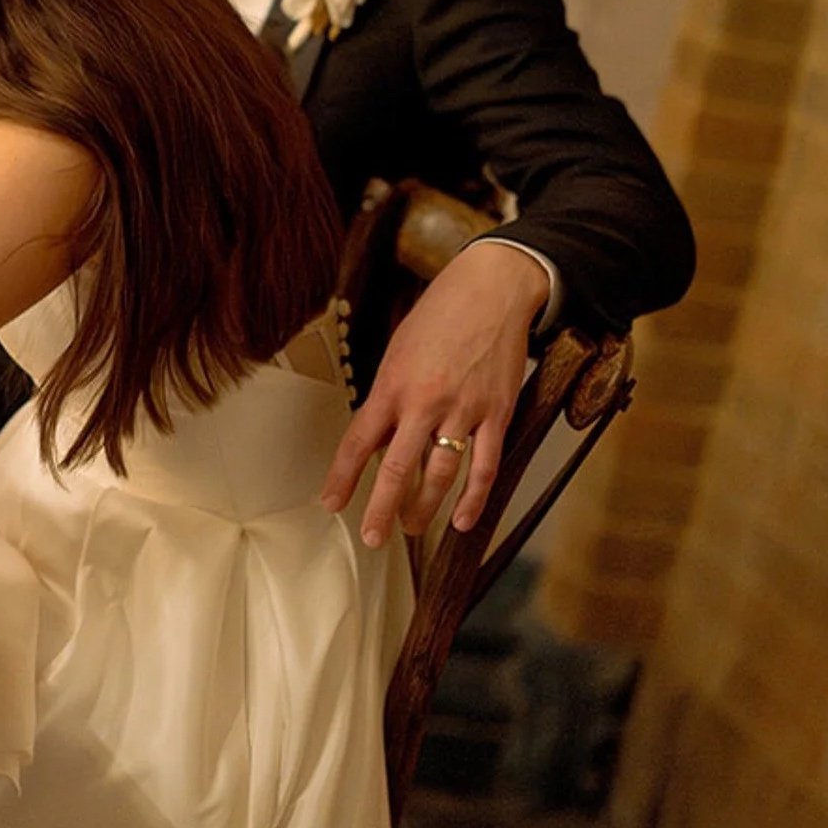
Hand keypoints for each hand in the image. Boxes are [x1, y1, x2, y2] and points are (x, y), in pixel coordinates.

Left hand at [321, 241, 550, 546]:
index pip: (359, 442)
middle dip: (382, 509)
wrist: (490, 290)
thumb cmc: (438, 317)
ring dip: (425, 509)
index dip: (343, 478)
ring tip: (412, 529)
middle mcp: (425, 402)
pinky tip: (463, 520)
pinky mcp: (497, 414)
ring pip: (441, 475)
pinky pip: (485, 467)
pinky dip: (474, 499)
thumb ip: (387, 397)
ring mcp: (463, 411)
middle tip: (373, 537)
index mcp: (393, 385)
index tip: (330, 504)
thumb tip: (375, 440)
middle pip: (398, 468)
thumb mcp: (398, 351)